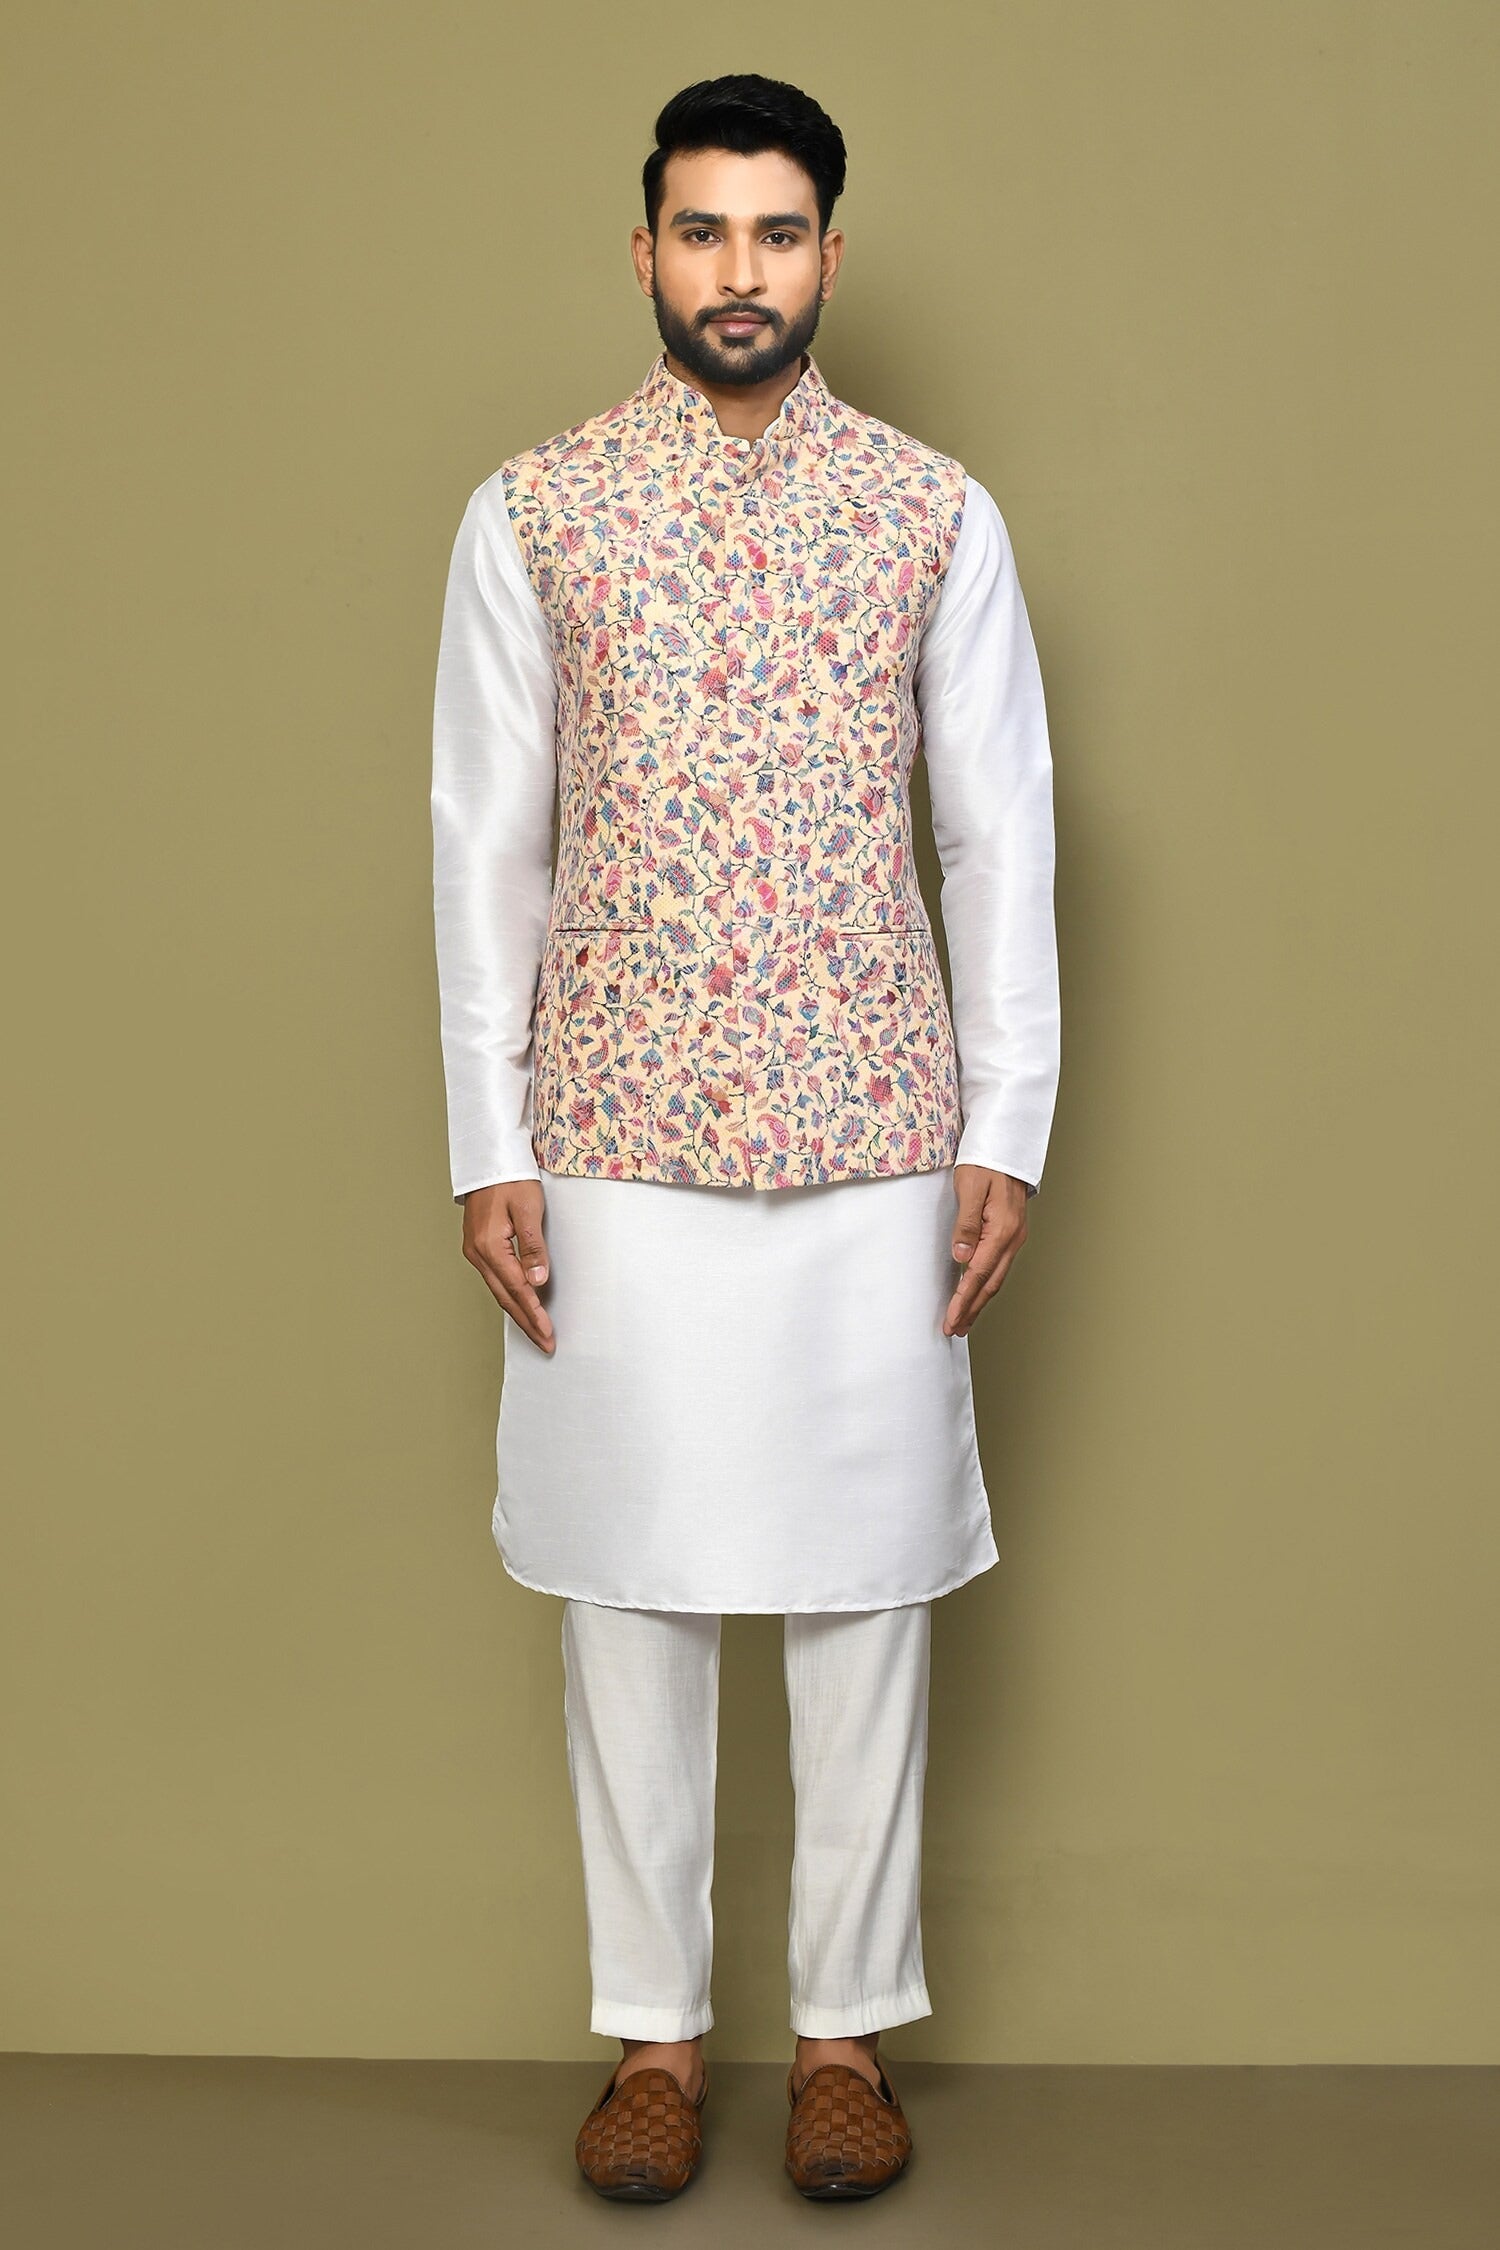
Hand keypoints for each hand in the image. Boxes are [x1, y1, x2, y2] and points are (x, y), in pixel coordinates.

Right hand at [462, 1181, 554, 1352]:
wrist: (489, 1159)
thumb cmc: (511, 1179)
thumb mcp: (528, 1210)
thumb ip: (533, 1248)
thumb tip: (537, 1283)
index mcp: (489, 1247)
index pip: (516, 1289)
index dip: (534, 1314)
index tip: (548, 1334)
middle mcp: (477, 1253)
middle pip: (505, 1297)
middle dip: (526, 1322)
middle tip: (545, 1344)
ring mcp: (475, 1251)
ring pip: (499, 1290)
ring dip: (519, 1312)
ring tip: (536, 1331)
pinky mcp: (479, 1247)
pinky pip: (496, 1279)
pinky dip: (510, 1295)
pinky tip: (521, 1304)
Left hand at [943, 1165, 1028, 1337]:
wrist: (1005, 1145)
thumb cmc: (985, 1162)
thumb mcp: (969, 1189)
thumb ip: (966, 1224)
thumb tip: (961, 1257)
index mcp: (1002, 1230)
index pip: (977, 1275)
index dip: (963, 1301)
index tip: (950, 1321)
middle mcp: (1013, 1238)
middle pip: (990, 1283)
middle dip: (972, 1309)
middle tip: (954, 1329)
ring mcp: (1014, 1236)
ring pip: (996, 1277)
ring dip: (979, 1300)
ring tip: (964, 1319)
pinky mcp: (1011, 1232)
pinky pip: (998, 1265)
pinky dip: (986, 1283)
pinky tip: (977, 1290)